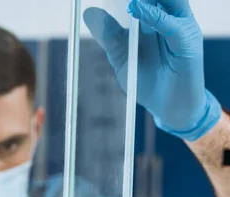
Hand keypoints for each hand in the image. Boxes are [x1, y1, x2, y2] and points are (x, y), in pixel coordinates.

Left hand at [83, 0, 221, 141]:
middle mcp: (169, 19)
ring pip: (168, 2)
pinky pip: (172, 25)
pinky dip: (154, 16)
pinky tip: (136, 10)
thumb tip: (89, 12)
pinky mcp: (187, 42)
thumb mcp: (121, 57)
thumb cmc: (148, 81)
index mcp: (154, 19)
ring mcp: (180, 28)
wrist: (167, 107)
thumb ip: (109, 35)